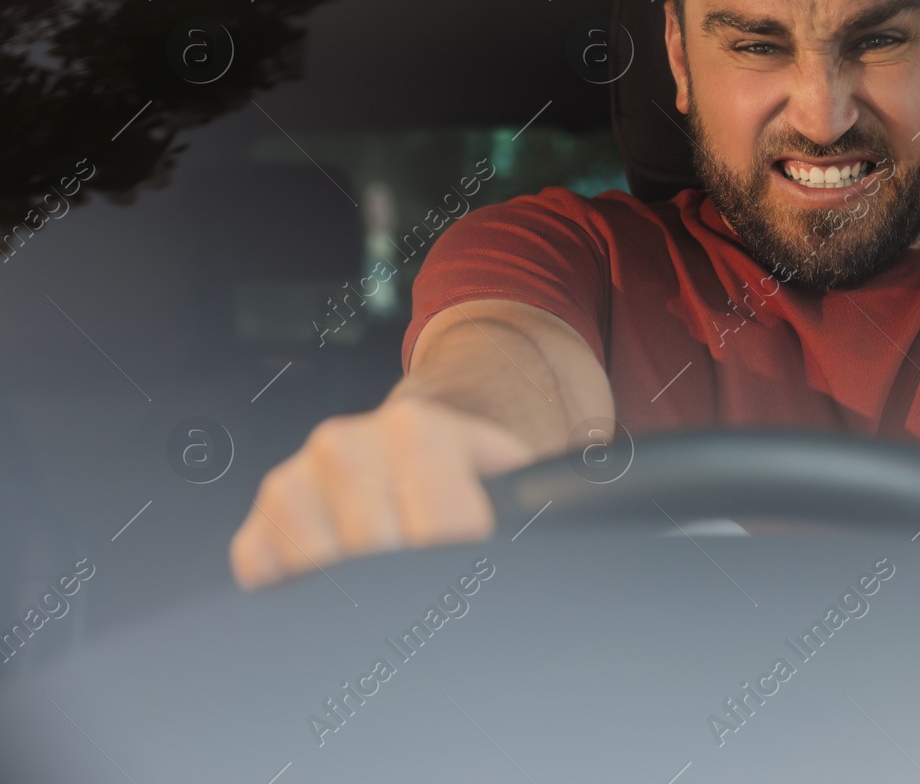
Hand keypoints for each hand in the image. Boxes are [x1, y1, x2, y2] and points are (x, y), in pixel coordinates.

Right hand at [229, 396, 536, 589]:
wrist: (417, 440)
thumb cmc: (469, 470)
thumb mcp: (511, 471)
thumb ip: (528, 499)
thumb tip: (550, 540)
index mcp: (418, 430)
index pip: (442, 528)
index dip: (464, 565)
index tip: (472, 582)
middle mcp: (345, 446)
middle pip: (376, 559)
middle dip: (410, 589)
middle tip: (431, 598)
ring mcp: (294, 482)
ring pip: (318, 572)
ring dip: (354, 595)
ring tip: (391, 587)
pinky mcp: (259, 520)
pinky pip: (267, 580)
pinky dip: (300, 597)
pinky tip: (340, 586)